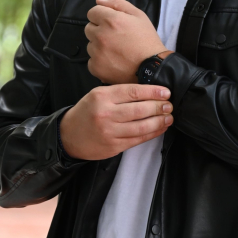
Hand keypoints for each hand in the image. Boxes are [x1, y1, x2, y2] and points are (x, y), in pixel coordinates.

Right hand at [58, 83, 172, 159]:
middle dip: (159, 107)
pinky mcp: (114, 146)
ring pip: (141, 126)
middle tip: (169, 105)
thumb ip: (119, 93)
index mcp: (102, 97)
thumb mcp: (97, 95)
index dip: (153, 92)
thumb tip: (148, 92)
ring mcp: (110, 132)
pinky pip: (138, 139)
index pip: (133, 92)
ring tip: (168, 117)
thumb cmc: (86, 112)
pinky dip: (152, 134)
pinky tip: (160, 128)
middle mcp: (106, 114)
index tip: (166, 92)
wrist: (69, 136)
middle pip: (140, 110)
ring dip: (159, 122)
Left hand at [85, 0, 165, 83]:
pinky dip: (100, 61)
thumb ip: (117, 4)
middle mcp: (100, 35)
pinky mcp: (96, 67)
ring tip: (115, 51)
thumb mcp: (138, 15)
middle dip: (99, 31)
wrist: (152, 67)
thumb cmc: (146, 39)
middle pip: (88, 28)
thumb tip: (98, 1)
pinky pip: (91, 61)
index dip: (102, 17)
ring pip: (90, 45)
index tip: (112, 25)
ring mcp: (96, 53)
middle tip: (115, 38)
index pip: (92, 13)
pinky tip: (113, 62)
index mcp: (110, 20)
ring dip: (99, 46)